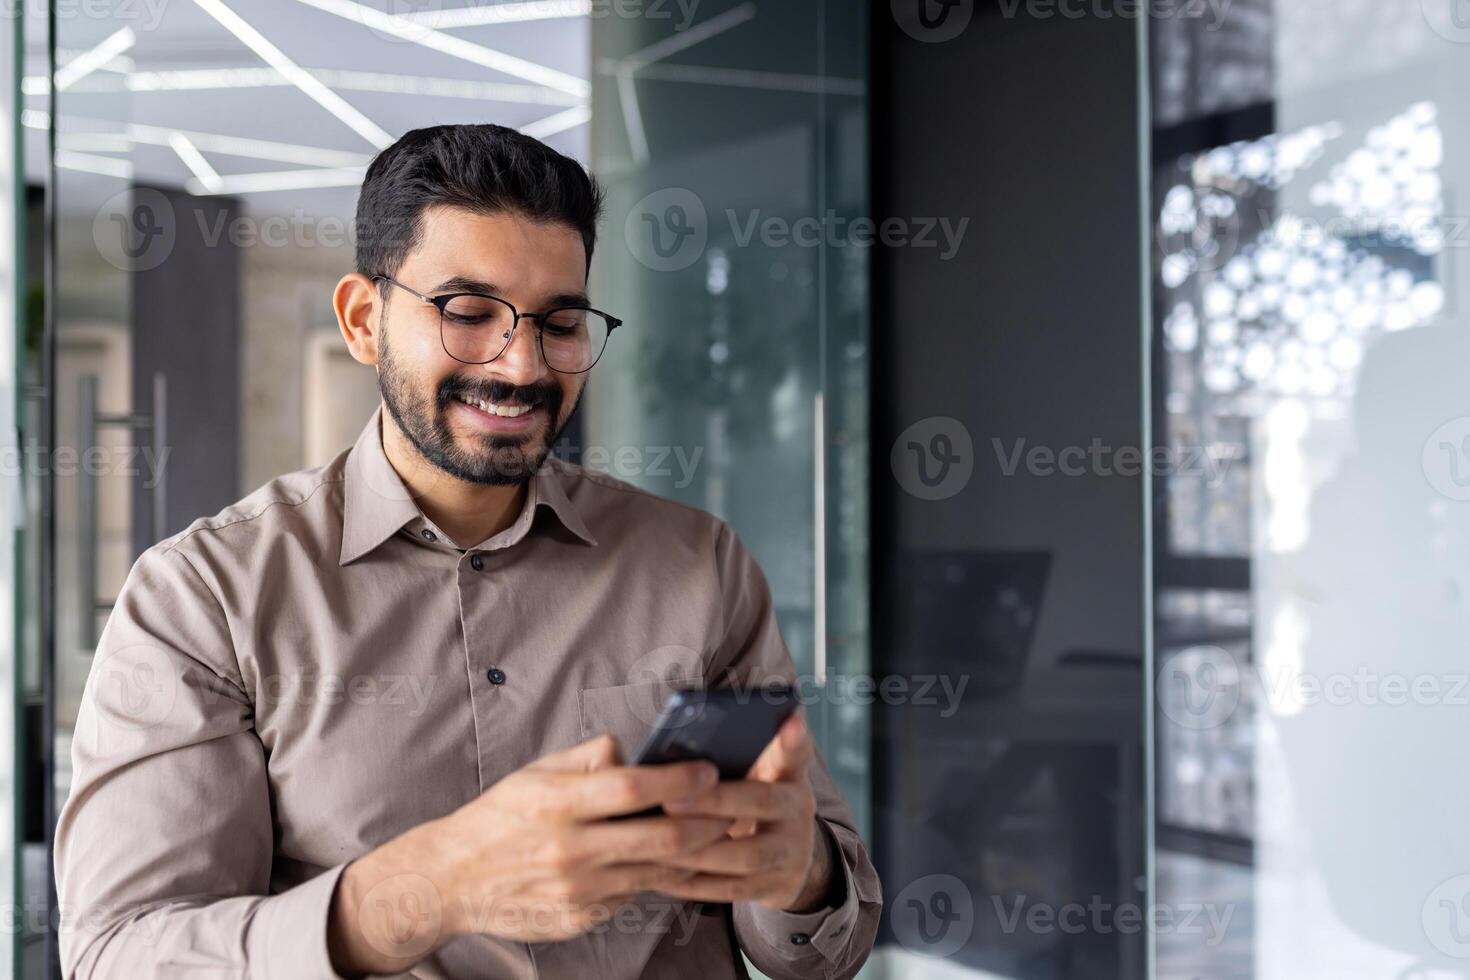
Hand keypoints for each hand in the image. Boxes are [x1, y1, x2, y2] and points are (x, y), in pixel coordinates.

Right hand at [327, 736, 732, 975]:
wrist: (452, 880)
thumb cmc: (500, 817)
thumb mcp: (535, 774)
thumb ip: (586, 758)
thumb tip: (632, 751)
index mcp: (558, 804)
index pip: (632, 787)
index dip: (679, 780)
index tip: (708, 770)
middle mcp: (570, 849)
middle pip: (659, 837)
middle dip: (707, 822)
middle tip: (733, 807)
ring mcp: (577, 890)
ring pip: (655, 871)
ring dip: (693, 853)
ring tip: (719, 834)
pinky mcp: (580, 917)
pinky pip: (632, 894)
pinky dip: (654, 876)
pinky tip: (672, 862)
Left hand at [654, 714, 834, 912]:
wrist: (787, 860)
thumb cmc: (750, 803)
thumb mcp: (753, 774)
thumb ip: (726, 758)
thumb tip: (667, 752)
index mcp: (788, 772)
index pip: (796, 750)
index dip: (794, 739)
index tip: (790, 722)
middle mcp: (798, 807)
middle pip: (762, 800)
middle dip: (714, 801)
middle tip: (669, 799)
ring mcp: (793, 850)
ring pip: (748, 854)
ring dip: (699, 850)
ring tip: (659, 844)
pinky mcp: (779, 885)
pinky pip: (734, 889)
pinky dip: (697, 883)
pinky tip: (664, 875)